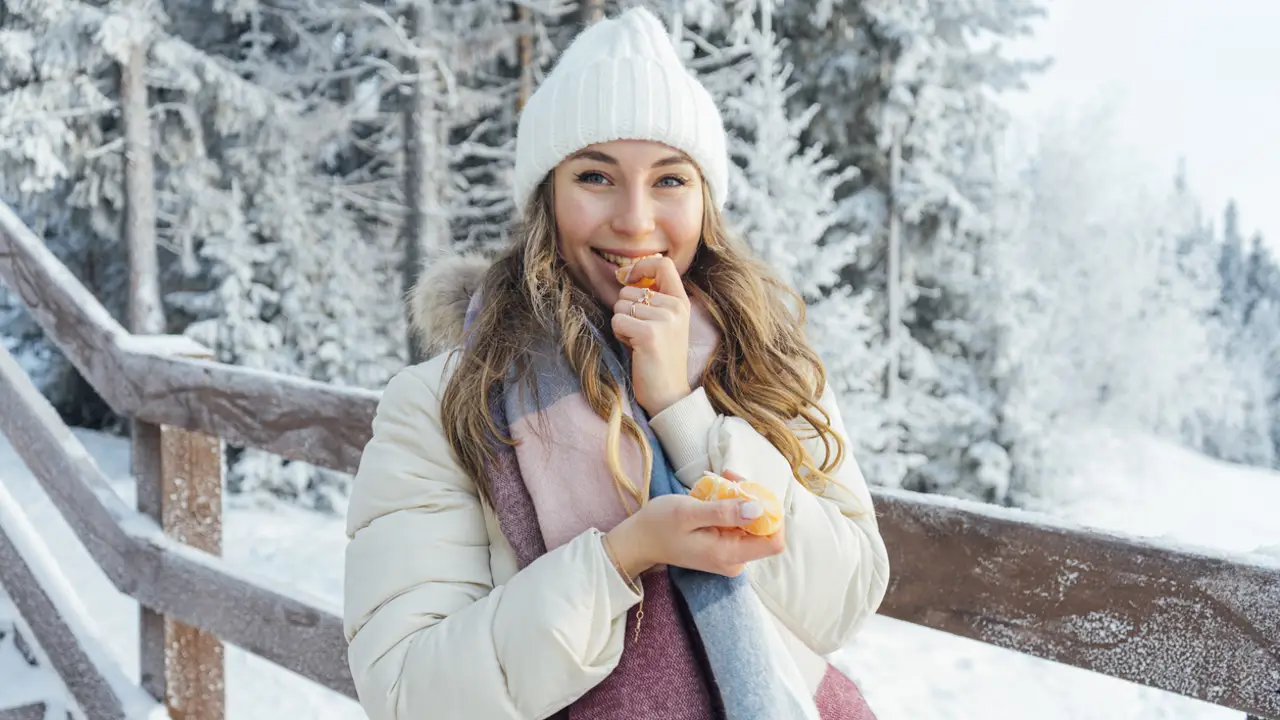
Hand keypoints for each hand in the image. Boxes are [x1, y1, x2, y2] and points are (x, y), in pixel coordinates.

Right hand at [604, 494, 785, 578]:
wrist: (639, 540)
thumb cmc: (659, 526)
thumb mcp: (689, 512)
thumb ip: (724, 512)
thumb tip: (759, 508)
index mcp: (729, 554)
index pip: (774, 541)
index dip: (770, 513)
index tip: (750, 492)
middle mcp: (735, 559)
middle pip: (764, 527)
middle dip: (752, 499)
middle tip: (729, 477)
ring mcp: (730, 554)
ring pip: (752, 522)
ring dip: (741, 498)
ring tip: (720, 480)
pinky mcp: (723, 547)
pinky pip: (739, 523)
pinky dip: (732, 505)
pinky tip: (716, 492)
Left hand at [610, 256, 691, 415]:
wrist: (668, 394)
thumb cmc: (659, 358)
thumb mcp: (665, 322)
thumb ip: (653, 298)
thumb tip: (624, 274)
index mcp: (682, 301)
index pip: (662, 264)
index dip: (640, 266)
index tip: (627, 279)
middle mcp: (676, 307)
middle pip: (629, 290)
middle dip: (625, 311)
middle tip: (640, 333)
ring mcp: (664, 320)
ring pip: (620, 306)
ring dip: (622, 325)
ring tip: (638, 342)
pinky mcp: (649, 334)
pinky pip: (617, 321)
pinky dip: (619, 335)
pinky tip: (634, 348)